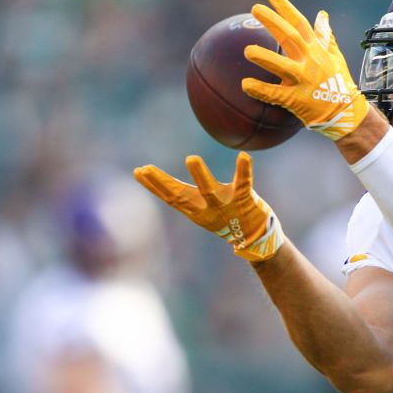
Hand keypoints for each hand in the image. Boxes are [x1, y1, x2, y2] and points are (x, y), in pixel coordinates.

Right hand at [134, 152, 284, 261]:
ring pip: (210, 191)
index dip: (153, 185)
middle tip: (147, 168)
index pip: (168, 196)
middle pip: (181, 196)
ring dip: (200, 175)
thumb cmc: (221, 215)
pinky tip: (244, 156)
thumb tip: (151, 176)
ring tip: (191, 158)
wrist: (254, 236)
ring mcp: (225, 205)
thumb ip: (179, 194)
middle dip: (163, 182)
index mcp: (193, 208)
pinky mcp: (244, 200)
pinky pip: (244, 183)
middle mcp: (206, 208)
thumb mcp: (197, 206)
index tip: (138, 171)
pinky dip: (244, 170)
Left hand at [241, 0, 369, 140]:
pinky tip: (245, 84)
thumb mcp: (335, 56)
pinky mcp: (298, 100)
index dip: (285, 8)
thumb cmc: (339, 83)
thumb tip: (323, 15)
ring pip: (283, 66)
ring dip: (265, 57)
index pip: (300, 23)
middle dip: (273, 22)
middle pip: (290, 37)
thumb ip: (326, 36)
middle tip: (255, 9)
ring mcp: (304, 80)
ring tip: (247, 50)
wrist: (346, 112)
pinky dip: (261, 90)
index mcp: (316, 50)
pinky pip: (277, 94)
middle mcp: (310, 61)